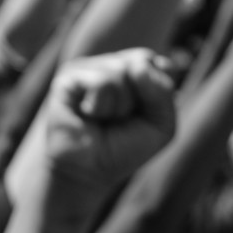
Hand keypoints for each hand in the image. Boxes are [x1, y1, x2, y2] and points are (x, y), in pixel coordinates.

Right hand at [7, 49, 176, 215]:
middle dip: (141, 97)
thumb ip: (163, 92)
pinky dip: (101, 106)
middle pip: (143, 60)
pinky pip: (101, 81)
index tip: (146, 113)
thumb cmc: (125, 148)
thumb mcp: (161, 124)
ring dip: (119, 105)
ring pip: (122, 70)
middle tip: (123, 117)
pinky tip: (89, 114)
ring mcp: (91, 68)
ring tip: (104, 118)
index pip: (162, 64)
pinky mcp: (69, 77)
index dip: (159, 89)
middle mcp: (113, 64)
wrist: (89, 172)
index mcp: (137, 72)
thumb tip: (137, 67)